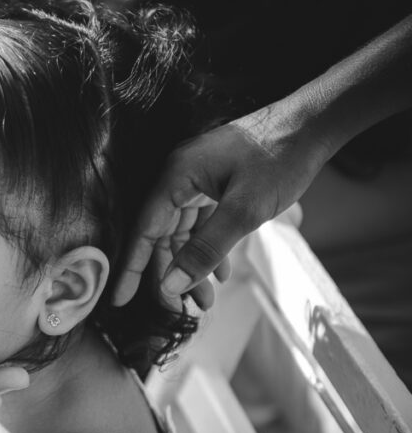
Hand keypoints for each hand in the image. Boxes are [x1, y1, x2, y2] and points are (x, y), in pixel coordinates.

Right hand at [112, 102, 333, 307]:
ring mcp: (196, 178)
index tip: (118, 300)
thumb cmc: (280, 157)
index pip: (144, 231)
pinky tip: (221, 272)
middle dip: (172, 274)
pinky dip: (208, 248)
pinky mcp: (214, 181)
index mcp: (175, 176)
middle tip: (184, 309)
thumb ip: (205, 250)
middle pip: (162, 235)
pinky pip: (201, 221)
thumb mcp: (244, 211)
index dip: (131, 268)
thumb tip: (171, 286)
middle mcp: (178, 176)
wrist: (315, 122)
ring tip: (207, 299)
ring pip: (183, 232)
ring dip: (193, 265)